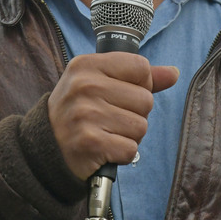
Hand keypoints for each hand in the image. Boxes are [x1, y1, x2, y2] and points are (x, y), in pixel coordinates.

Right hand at [49, 52, 179, 180]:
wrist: (46, 147)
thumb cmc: (79, 111)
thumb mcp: (99, 83)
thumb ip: (138, 77)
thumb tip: (173, 73)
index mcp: (86, 65)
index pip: (140, 67)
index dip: (139, 84)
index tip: (120, 94)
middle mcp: (84, 86)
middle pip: (145, 99)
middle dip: (135, 114)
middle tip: (109, 118)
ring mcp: (86, 115)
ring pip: (141, 126)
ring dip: (129, 136)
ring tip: (106, 133)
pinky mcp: (91, 143)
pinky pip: (131, 149)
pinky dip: (122, 154)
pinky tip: (104, 149)